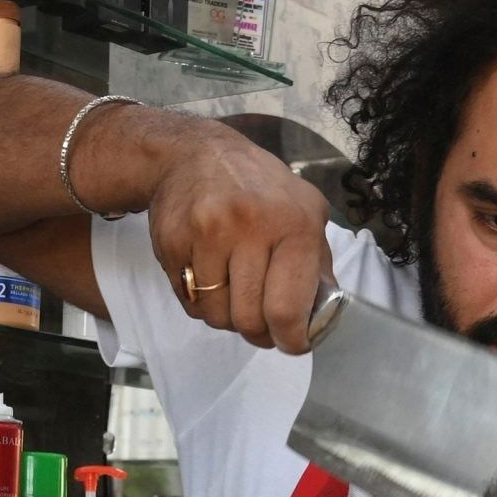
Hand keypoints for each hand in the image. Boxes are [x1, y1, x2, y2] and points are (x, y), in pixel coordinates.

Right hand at [143, 124, 334, 353]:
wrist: (195, 153)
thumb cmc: (258, 187)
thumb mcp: (305, 210)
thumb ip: (318, 262)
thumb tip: (323, 314)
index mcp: (293, 224)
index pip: (287, 308)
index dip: (291, 339)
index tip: (291, 343)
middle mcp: (250, 227)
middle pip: (249, 319)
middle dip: (259, 333)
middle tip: (261, 326)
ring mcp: (206, 234)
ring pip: (217, 316)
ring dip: (228, 318)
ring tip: (235, 295)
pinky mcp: (173, 243)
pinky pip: (190, 302)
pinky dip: (203, 303)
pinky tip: (211, 278)